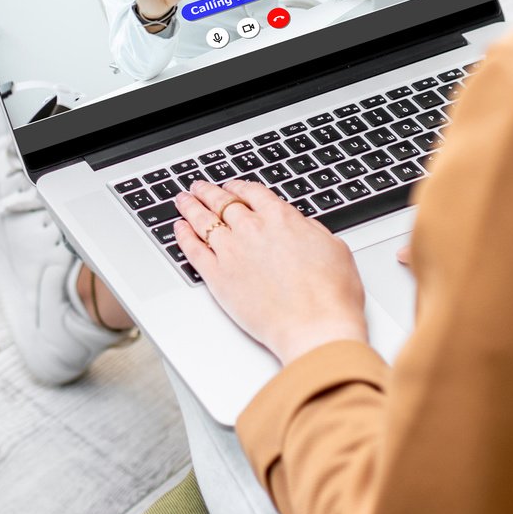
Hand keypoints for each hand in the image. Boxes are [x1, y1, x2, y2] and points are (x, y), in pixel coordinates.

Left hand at [173, 179, 368, 362]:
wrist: (314, 327)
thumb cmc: (330, 295)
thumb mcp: (334, 248)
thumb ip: (311, 230)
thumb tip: (300, 225)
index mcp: (281, 218)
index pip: (252, 193)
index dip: (238, 187)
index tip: (232, 187)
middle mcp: (252, 229)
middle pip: (222, 202)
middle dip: (208, 192)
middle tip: (198, 187)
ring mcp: (231, 252)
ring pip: (203, 220)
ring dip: (190, 207)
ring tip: (182, 200)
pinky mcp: (217, 277)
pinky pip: (193, 250)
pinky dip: (182, 236)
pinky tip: (178, 229)